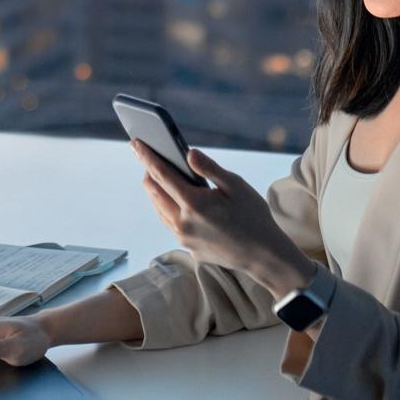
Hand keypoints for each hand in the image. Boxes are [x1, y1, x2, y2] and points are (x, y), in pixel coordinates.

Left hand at [132, 139, 308, 299]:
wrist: (264, 255)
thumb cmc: (253, 216)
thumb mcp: (235, 185)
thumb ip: (209, 168)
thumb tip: (188, 153)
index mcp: (194, 204)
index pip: (161, 175)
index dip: (147, 157)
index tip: (135, 143)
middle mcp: (183, 223)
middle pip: (155, 193)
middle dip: (149, 174)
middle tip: (148, 159)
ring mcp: (185, 239)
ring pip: (160, 210)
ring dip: (157, 193)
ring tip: (158, 178)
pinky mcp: (190, 249)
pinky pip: (171, 225)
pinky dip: (167, 209)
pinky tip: (174, 202)